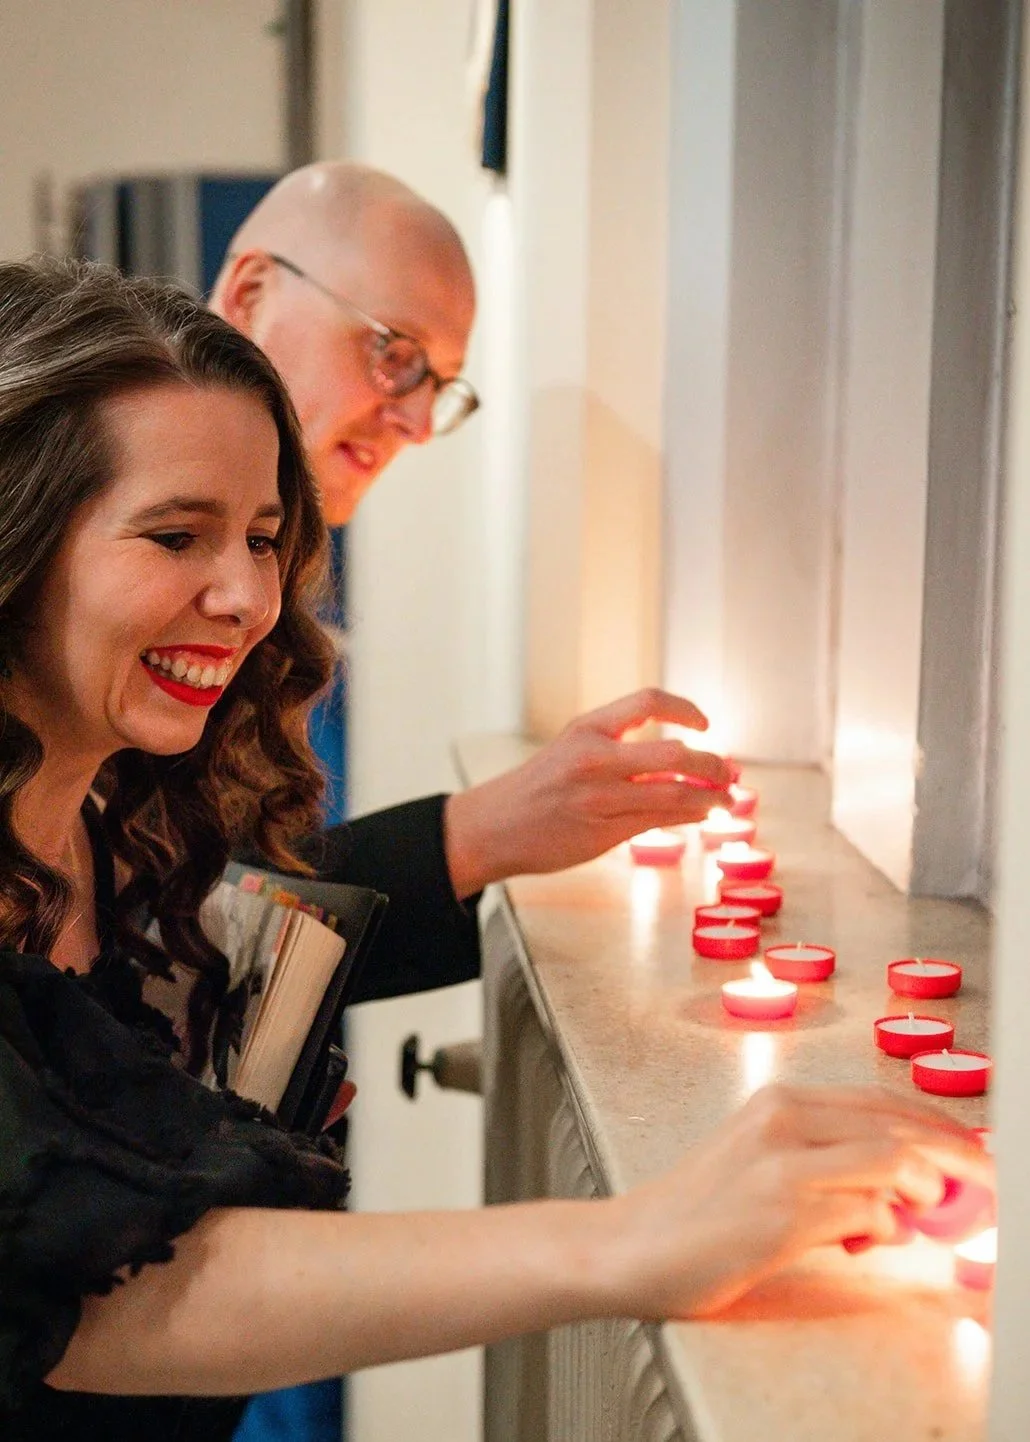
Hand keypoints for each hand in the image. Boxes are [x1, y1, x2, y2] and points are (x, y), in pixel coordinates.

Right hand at [444, 688, 732, 897]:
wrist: (491, 828)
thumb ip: (616, 748)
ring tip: (725, 797)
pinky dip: (689, 815)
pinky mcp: (604, 832)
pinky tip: (699, 813)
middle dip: (711, 763)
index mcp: (586, 729)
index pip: (648, 702)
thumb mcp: (570, 751)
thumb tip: (677, 756)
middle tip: (727, 770)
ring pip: (674, 793)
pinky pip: (660, 821)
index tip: (705, 723)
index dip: (685, 709)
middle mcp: (594, 759)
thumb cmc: (535, 789)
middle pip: (673, 754)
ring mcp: (599, 798)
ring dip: (710, 795)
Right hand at [600, 1084, 994, 1319]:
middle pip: (898, 1125)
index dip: (936, 1126)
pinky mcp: (781, 1210)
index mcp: (779, 1100)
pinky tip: (864, 1240)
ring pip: (891, 1162)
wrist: (633, 1243)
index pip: (880, 1101)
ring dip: (922, 1194)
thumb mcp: (760, 1159)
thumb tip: (901, 1180)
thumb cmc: (698, 1210)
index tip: (972, 1150)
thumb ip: (823, 1158)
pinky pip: (865, 1211)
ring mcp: (782, 1162)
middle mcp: (783, 1117)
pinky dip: (883, 1228)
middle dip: (956, 1156)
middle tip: (988, 1182)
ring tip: (918, 1218)